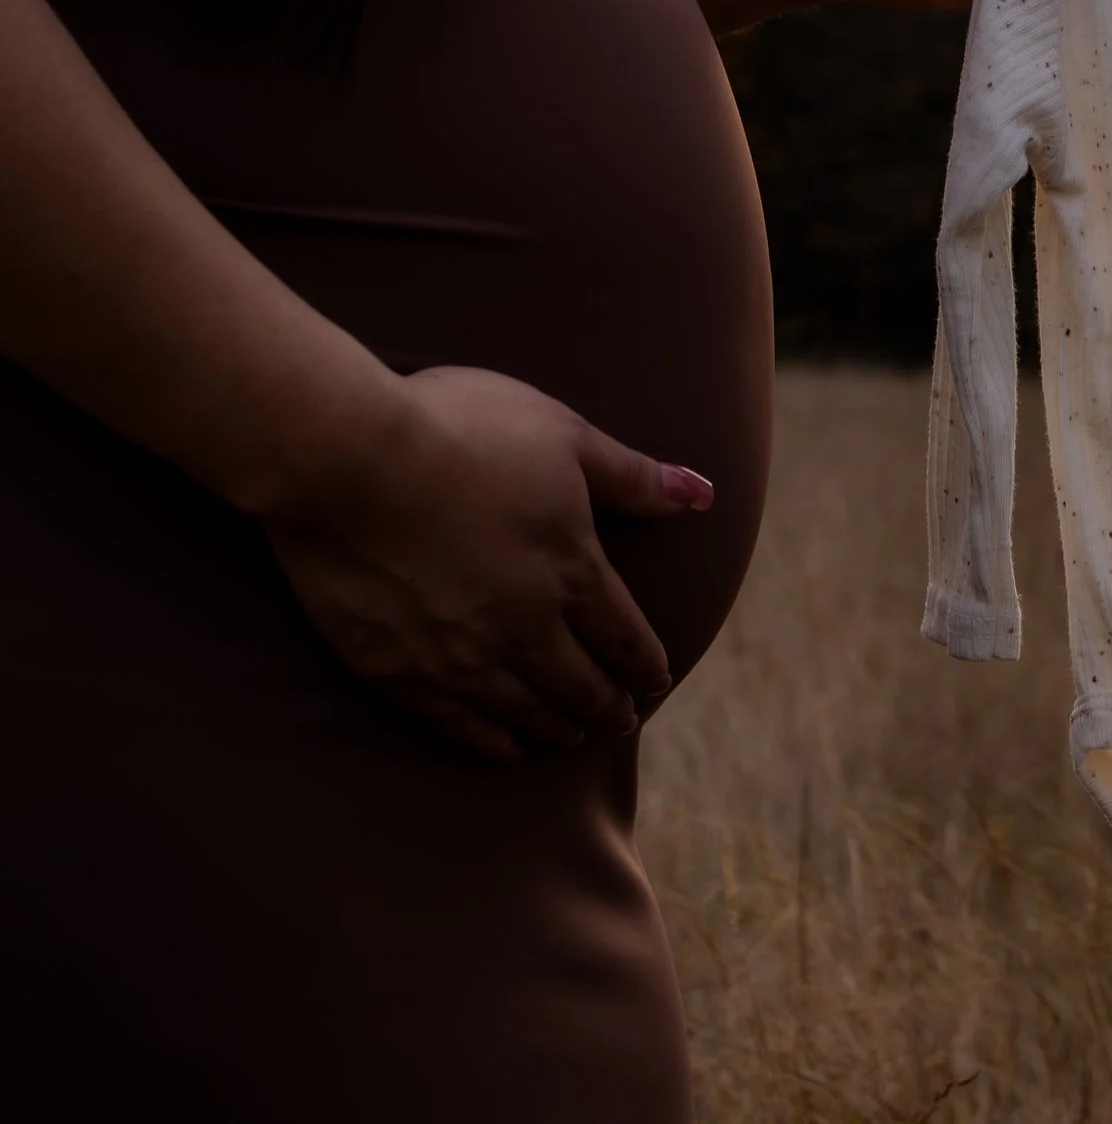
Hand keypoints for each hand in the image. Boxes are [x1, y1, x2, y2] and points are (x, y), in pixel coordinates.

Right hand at [256, 366, 707, 761]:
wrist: (344, 457)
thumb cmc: (458, 427)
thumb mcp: (563, 436)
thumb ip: (634, 476)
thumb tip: (703, 493)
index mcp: (571, 570)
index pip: (624, 635)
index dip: (645, 663)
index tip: (656, 681)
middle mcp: (524, 626)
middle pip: (579, 684)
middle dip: (608, 706)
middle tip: (620, 721)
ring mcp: (459, 656)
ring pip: (524, 710)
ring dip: (555, 728)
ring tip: (569, 738)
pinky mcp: (395, 670)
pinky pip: (457, 724)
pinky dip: (488, 741)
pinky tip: (501, 748)